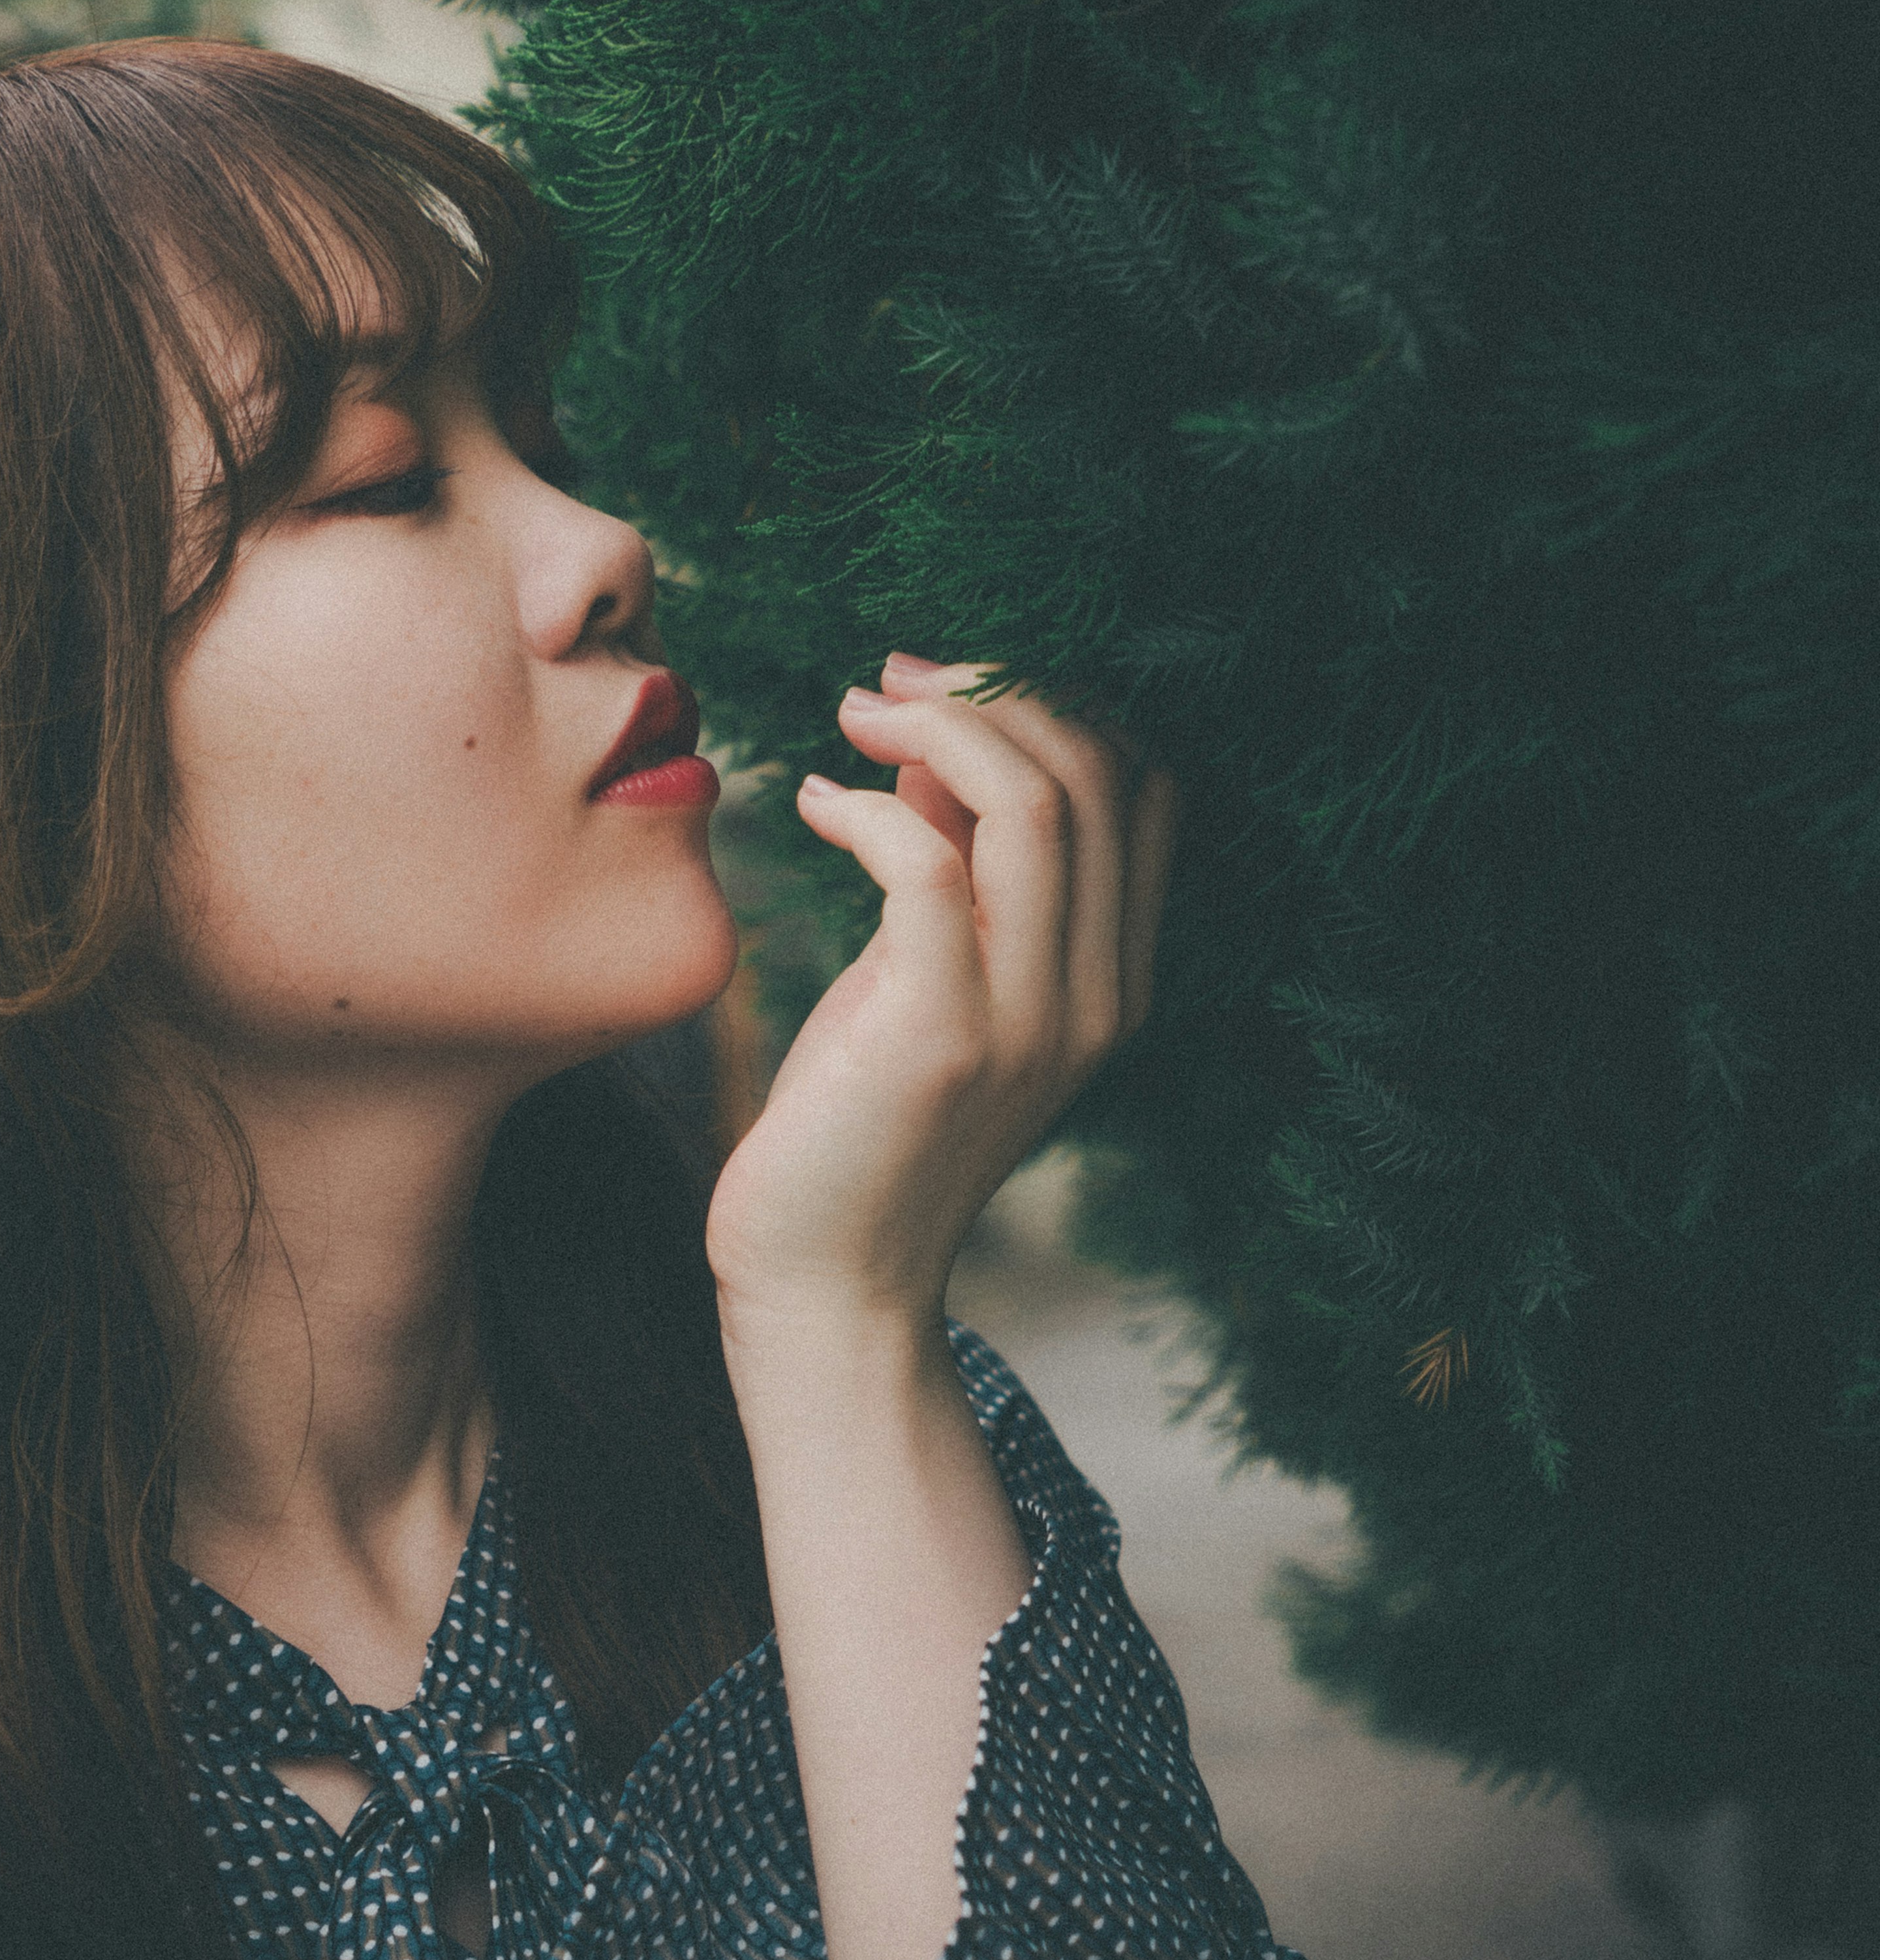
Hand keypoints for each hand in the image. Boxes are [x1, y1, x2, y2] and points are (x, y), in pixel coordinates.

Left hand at [704, 653, 1180, 1340]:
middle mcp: (1099, 997)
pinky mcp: (940, 1036)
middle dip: (994, 689)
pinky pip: (928, 867)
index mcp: (1116, 977)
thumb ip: (952, 855)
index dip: (1058, 701)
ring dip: (938, 724)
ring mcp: (1031, 1020)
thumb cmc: (862, 1115)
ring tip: (854, 714)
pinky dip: (868, 807)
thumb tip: (934, 725)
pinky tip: (815, 803)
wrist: (827, 1281)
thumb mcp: (924, 967)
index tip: (953, 679)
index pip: (1145, 785)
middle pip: (1095, 772)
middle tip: (889, 678)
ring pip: (1033, 803)